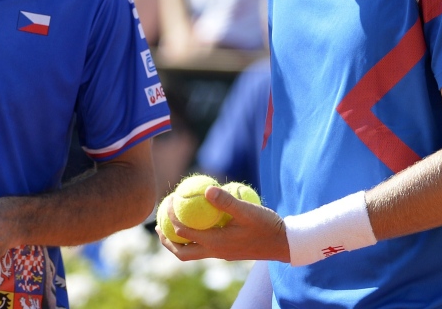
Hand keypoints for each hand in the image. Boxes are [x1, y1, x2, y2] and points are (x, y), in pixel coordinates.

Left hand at [157, 186, 290, 262]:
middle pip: (181, 252)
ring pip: (191, 252)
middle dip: (166, 239)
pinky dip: (193, 237)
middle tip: (157, 224)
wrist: (284, 243)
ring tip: (169, 225)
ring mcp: (221, 254)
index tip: (167, 199)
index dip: (170, 216)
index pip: (183, 231)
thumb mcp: (247, 211)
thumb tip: (206, 189)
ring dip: (178, 241)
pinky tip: (196, 221)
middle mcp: (215, 252)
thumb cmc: (267, 226)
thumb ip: (226, 201)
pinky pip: (203, 246)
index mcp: (216, 243)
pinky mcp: (227, 251)